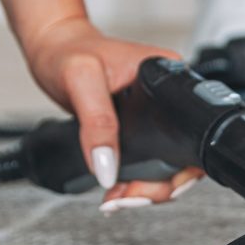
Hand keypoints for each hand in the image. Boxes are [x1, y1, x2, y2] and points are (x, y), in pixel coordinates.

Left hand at [25, 17, 203, 212]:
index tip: (146, 188)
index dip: (177, 170)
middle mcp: (170, 98)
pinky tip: (116, 188)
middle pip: (184, 158)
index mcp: (171, 77)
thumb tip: (108, 168)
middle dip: (157, 188)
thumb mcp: (81, 81)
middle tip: (124, 199)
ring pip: (168, 164)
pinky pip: (151, 159)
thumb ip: (97, 123)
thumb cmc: (67, 51)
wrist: (52, 45)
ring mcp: (157, 114)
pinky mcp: (141, 124)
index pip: (191, 134)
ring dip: (145, 188)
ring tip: (115, 199)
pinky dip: (136, 179)